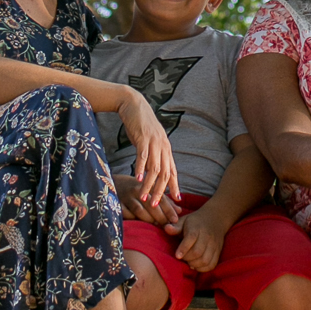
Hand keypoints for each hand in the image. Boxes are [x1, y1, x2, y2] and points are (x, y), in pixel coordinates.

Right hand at [115, 178, 181, 225]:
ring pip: (139, 210)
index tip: (175, 219)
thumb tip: (180, 211)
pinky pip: (126, 213)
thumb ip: (165, 201)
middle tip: (167, 226)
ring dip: (148, 219)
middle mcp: (137, 190)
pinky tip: (139, 225)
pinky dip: (133, 219)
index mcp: (148, 186)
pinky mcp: (117, 203)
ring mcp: (126, 197)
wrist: (114, 183)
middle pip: (151, 205)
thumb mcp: (151, 190)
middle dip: (160, 216)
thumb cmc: (136, 188)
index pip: (161, 198)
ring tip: (155, 226)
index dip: (169, 209)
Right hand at [116, 88, 178, 206]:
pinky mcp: (142, 138)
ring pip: (155, 168)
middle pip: (165, 173)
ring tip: (144, 197)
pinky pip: (143, 156)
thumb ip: (154, 154)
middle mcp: (163, 146)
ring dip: (150, 184)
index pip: (172, 170)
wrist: (133, 104)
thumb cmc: (141, 125)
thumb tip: (154, 169)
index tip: (176, 200)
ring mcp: (153, 142)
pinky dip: (142, 168)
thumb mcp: (150, 141)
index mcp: (166, 148)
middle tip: (157, 205)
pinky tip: (139, 179)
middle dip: (161, 191)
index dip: (175, 185)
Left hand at [174, 205, 226, 271]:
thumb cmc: (195, 222)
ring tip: (189, 262)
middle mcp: (207, 236)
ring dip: (195, 264)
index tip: (177, 256)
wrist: (215, 219)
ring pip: (205, 260)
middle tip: (182, 258)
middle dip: (187, 258)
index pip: (191, 238)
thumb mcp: (185, 220)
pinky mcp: (218, 252)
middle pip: (198, 251)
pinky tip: (196, 265)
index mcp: (197, 227)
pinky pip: (211, 264)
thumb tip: (166, 228)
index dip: (183, 248)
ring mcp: (214, 245)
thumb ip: (175, 227)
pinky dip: (203, 268)